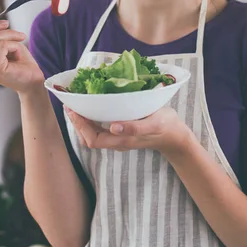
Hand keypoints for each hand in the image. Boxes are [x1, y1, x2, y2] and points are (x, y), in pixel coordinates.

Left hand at [64, 105, 192, 156]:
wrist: (175, 135)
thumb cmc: (165, 127)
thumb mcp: (153, 124)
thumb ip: (134, 127)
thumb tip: (113, 127)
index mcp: (122, 140)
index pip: (93, 139)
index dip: (80, 126)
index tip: (73, 109)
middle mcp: (117, 141)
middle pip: (89, 138)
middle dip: (77, 123)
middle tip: (70, 105)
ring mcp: (119, 138)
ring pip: (94, 134)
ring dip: (83, 121)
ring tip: (77, 105)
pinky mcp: (122, 132)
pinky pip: (101, 129)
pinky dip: (92, 119)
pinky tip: (92, 107)